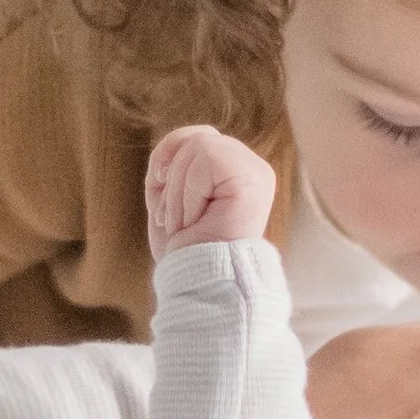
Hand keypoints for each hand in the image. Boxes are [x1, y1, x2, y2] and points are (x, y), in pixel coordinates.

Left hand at [145, 124, 276, 256]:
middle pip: (195, 140)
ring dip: (180, 195)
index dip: (171, 157)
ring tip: (190, 225)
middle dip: (173, 185)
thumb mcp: (170, 198)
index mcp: (235, 171)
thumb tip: (169, 149)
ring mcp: (256, 172)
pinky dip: (189, 196)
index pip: (198, 135)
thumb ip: (172, 166)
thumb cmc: (186, 249)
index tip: (162, 194)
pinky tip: (199, 221)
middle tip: (181, 223)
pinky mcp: (254, 179)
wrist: (198, 282)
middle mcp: (252, 168)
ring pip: (198, 147)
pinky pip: (205, 161)